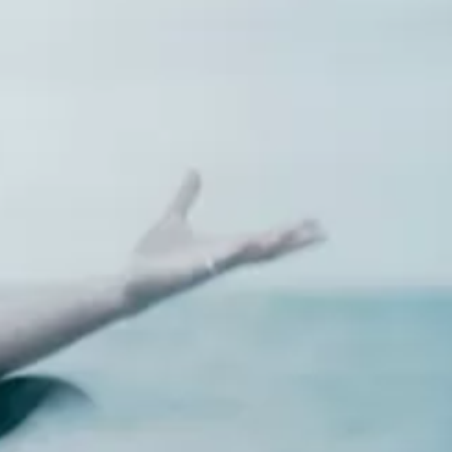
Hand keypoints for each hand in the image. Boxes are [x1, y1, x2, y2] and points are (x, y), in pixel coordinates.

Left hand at [120, 171, 324, 311]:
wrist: (130, 280)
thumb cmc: (154, 256)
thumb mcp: (173, 218)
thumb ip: (185, 197)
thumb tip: (194, 171)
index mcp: (220, 247)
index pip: (262, 239)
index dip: (287, 232)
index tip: (314, 223)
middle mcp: (219, 260)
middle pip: (263, 251)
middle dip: (290, 242)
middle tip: (320, 232)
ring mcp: (205, 268)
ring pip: (242, 258)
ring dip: (264, 247)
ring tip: (287, 237)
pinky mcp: (187, 275)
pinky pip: (212, 264)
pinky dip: (229, 255)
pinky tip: (245, 245)